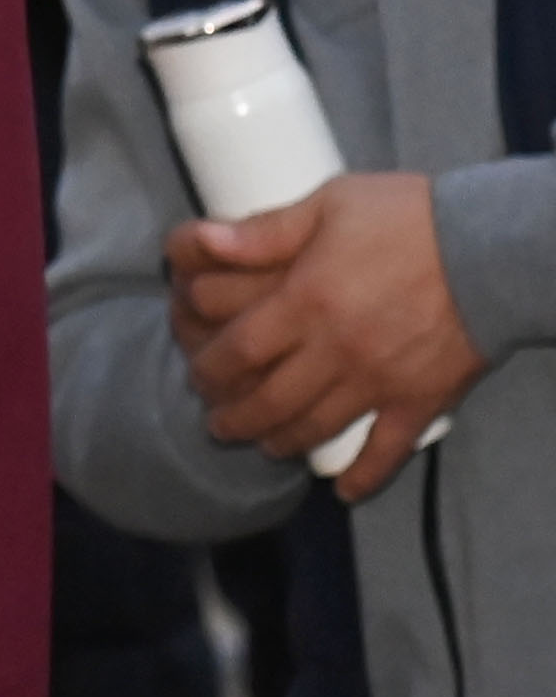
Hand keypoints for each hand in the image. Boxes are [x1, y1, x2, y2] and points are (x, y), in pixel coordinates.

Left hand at [165, 172, 485, 497]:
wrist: (496, 247)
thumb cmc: (412, 218)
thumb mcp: (332, 204)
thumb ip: (266, 230)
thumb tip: (207, 239)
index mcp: (307, 301)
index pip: (238, 352)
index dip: (211, 370)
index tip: (201, 375)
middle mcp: (336, 349)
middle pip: (267, 401)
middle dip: (234, 418)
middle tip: (220, 421)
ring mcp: (379, 380)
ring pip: (315, 428)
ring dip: (280, 442)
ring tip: (263, 444)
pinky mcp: (421, 399)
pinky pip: (388, 450)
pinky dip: (364, 475)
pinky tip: (344, 492)